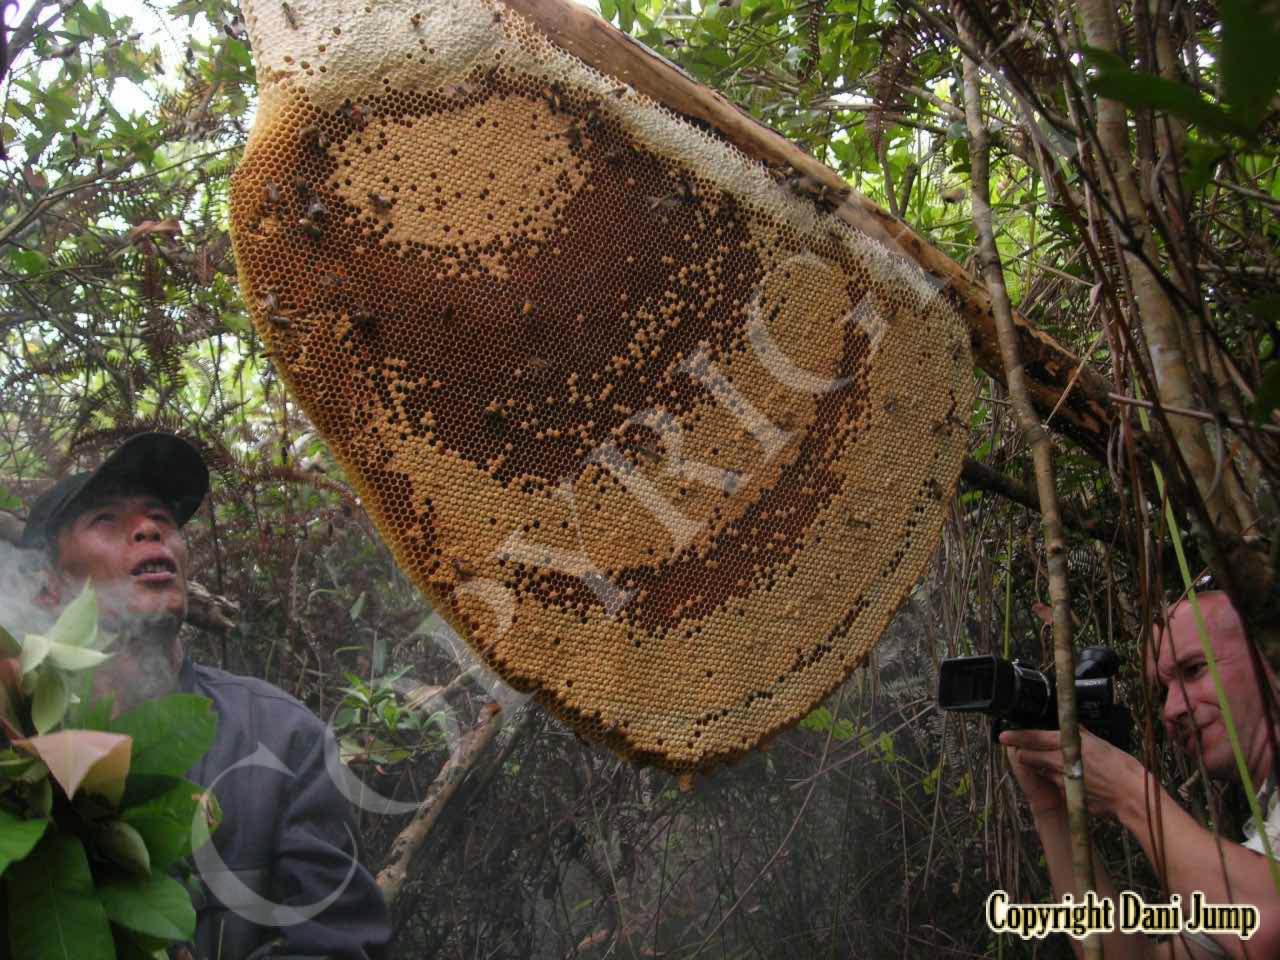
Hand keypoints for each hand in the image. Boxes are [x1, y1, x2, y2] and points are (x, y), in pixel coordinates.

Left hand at [1000, 727, 1147, 821]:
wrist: (1131, 795)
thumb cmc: (1121, 766)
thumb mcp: (1099, 742)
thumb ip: (1080, 735)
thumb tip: (1071, 727)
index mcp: (1067, 744)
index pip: (1033, 738)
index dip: (1016, 736)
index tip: (1004, 735)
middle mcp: (1060, 761)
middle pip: (1027, 756)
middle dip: (1025, 753)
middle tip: (1026, 749)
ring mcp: (1061, 780)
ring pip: (1040, 771)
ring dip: (1042, 767)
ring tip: (1056, 764)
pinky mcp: (1066, 794)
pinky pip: (1055, 784)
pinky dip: (1057, 780)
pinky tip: (1072, 779)